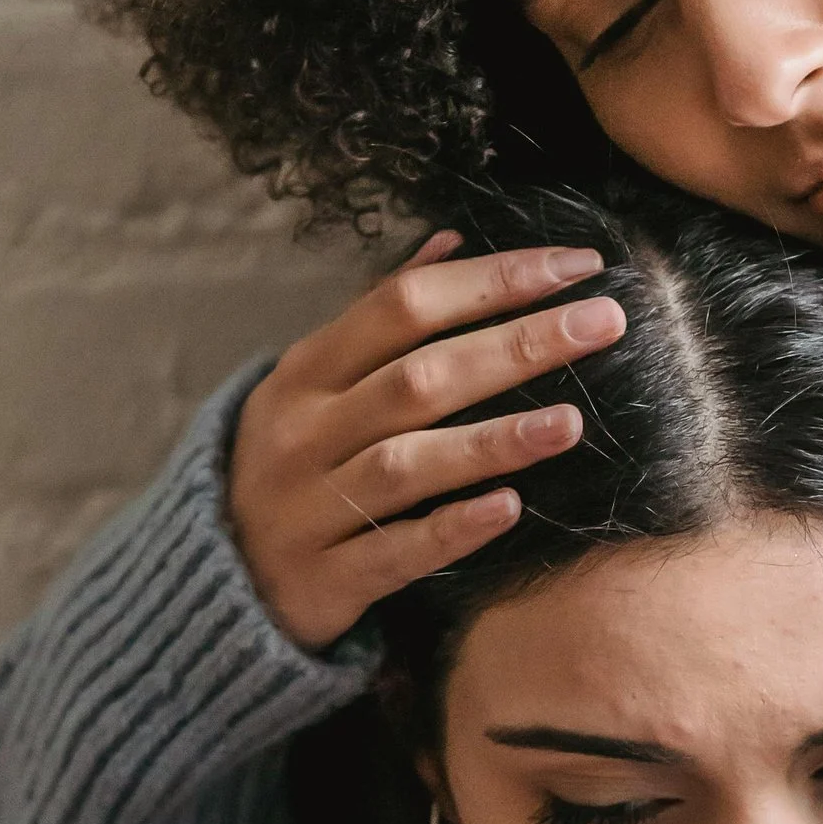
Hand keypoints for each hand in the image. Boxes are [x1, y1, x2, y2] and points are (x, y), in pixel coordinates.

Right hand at [229, 232, 629, 650]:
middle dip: (515, 346)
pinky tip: (508, 509)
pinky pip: (395, 551)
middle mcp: (303, 432)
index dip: (492, 281)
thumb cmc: (294, 466)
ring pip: (406, 464)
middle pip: (418, 378)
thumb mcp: (315, 383)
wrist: (220, 580)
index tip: (578, 266)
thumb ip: (378, 317)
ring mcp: (309, 507)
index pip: (404, 306)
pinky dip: (451, 529)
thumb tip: (449, 243)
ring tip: (572, 423)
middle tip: (603, 324)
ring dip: (491, 441)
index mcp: (305, 372)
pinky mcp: (325, 579)